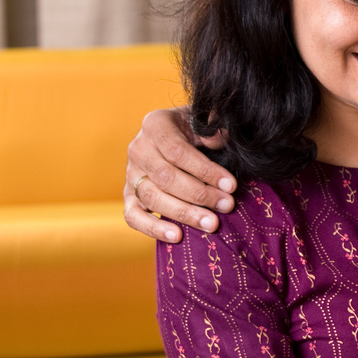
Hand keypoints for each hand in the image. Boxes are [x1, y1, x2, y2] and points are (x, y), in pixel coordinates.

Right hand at [124, 107, 236, 242]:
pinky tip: (177, 237)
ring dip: (185, 213)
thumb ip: (212, 128)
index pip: (178, 151)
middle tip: (227, 205)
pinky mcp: (128, 196)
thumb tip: (218, 140)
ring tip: (211, 224)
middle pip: (166, 177)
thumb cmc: (193, 130)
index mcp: (155, 124)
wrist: (171, 137)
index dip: (205, 170)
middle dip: (200, 195)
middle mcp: (138, 149)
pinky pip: (133, 216)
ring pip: (153, 198)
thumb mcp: (203, 121)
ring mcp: (130, 174)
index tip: (230, 185)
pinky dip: (153, 228)